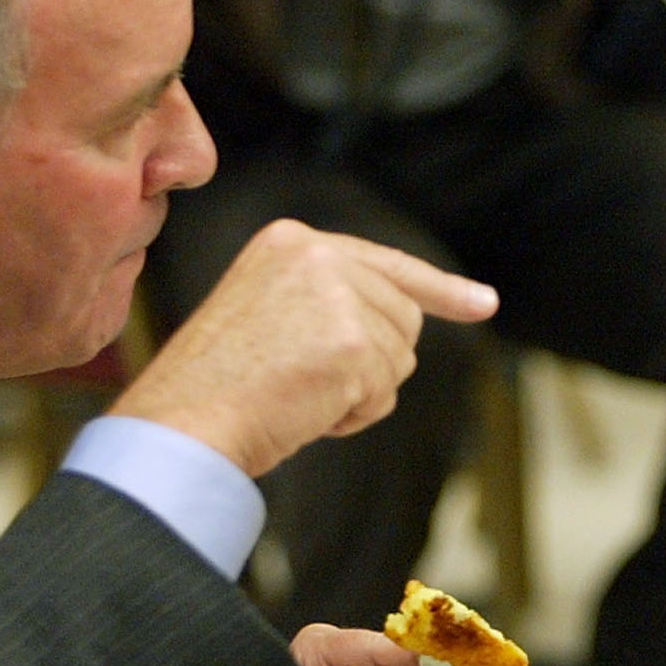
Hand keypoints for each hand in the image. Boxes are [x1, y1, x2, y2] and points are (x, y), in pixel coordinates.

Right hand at [109, 218, 497, 476]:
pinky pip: (385, 393)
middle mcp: (317, 255)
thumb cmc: (215, 387)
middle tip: (304, 382)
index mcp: (291, 242)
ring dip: (359, 393)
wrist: (180, 423)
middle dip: (372, 364)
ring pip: (400, 358)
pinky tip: (305, 410)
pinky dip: (352, 416)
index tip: (485, 304)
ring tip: (296, 394)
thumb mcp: (267, 315)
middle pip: (402, 317)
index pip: (387, 263)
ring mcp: (337, 296)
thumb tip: (406, 329)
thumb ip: (328, 303)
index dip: (442, 290)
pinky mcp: (352, 343)